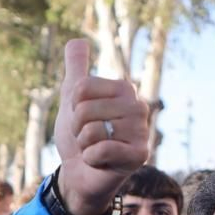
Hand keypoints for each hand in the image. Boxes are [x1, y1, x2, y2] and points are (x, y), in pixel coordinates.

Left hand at [52, 38, 149, 214]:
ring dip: (84, 144)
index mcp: (124, 90)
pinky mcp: (140, 155)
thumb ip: (76, 70)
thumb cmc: (78, 137)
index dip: (72, 107)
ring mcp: (141, 131)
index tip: (82, 119)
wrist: (79, 174)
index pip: (81, 87)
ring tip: (94, 150)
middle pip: (84, 108)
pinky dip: (92, 159)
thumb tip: (77, 40)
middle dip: (77, 128)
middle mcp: (138, 107)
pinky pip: (100, 149)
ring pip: (91, 129)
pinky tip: (100, 162)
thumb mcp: (72, 100)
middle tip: (88, 139)